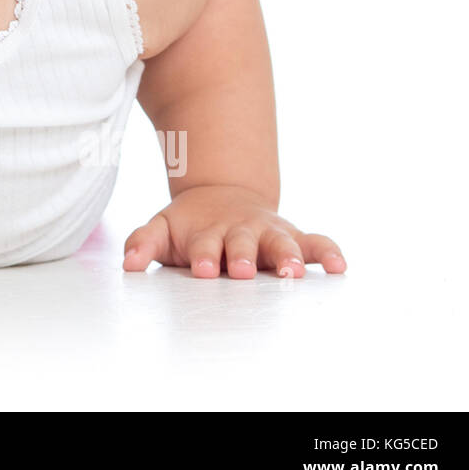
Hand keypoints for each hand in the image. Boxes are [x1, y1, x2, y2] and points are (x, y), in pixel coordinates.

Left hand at [122, 184, 346, 278]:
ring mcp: (268, 233)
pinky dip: (328, 251)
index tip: (202, 270)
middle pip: (243, 244)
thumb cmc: (190, 225)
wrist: (222, 196)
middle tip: (242, 271)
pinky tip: (340, 267)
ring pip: (282, 243)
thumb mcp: (163, 228)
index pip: (205, 246)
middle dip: (242, 257)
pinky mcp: (293, 236)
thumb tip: (128, 265)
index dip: (204, 257)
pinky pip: (315, 242)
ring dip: (288, 258)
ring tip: (295, 273)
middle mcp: (241, 232)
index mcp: (208, 232)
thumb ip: (144, 243)